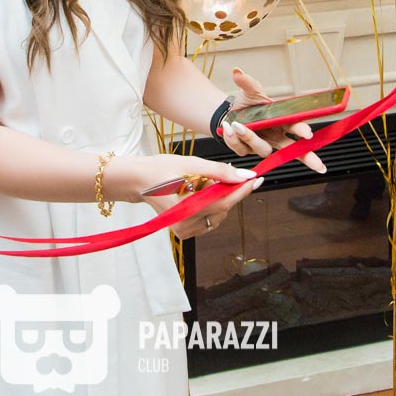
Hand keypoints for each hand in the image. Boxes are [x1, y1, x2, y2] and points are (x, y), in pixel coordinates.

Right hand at [103, 153, 259, 238]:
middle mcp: (186, 224)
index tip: (257, 179)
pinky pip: (209, 220)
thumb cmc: (160, 169)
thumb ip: (219, 171)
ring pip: (218, 215)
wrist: (138, 181)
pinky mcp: (184, 232)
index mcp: (187, 208)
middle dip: (228, 191)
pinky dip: (210, 207)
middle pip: (223, 208)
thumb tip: (244, 175)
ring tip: (202, 184)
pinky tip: (199, 195)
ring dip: (218, 199)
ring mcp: (185, 230)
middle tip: (220, 175)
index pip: (225, 202)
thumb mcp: (190, 163)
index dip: (243, 190)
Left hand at [224, 67, 327, 174]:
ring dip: (251, 138)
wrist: (228, 113)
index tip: (308, 134)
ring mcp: (262, 145)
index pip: (296, 127)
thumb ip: (247, 83)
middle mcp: (275, 136)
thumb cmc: (247, 104)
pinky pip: (242, 149)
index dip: (303, 130)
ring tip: (238, 126)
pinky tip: (229, 129)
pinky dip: (235, 140)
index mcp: (282, 122)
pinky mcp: (246, 151)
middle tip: (318, 165)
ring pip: (263, 149)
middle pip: (294, 150)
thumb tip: (238, 71)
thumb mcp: (250, 92)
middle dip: (307, 158)